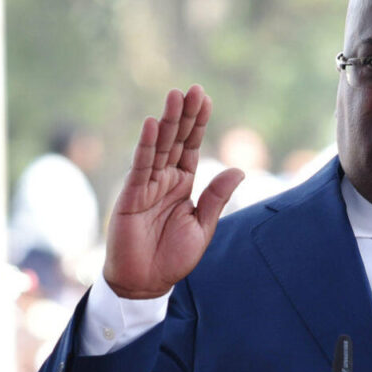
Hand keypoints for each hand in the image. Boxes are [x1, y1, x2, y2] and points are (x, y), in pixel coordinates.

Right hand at [103, 85, 243, 298]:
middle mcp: (165, 179)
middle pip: (177, 140)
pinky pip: (141, 166)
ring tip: (175, 96)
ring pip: (160, 147)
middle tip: (193, 88)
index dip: (198, 123)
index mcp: (184, 184)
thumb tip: (239, 169)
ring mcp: (147, 185)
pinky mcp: (132, 195)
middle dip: (185, 114)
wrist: (146, 282)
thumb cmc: (173, 256)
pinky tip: (153, 125)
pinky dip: (147, 145)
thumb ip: (217, 197)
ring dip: (168, 121)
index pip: (191, 147)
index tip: (205, 98)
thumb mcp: (203, 226)